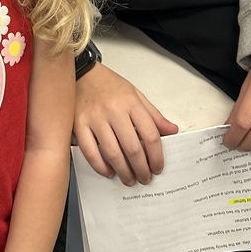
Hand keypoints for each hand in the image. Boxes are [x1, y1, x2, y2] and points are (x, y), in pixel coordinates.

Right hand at [74, 62, 177, 185]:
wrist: (82, 72)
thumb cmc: (109, 85)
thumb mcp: (135, 94)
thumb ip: (154, 115)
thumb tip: (172, 131)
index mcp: (131, 102)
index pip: (150, 135)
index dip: (157, 156)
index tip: (158, 167)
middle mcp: (113, 110)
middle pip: (133, 148)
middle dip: (142, 169)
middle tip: (145, 178)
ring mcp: (94, 118)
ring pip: (112, 153)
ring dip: (123, 172)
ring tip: (129, 179)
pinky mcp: (78, 124)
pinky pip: (90, 152)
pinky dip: (101, 166)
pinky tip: (109, 171)